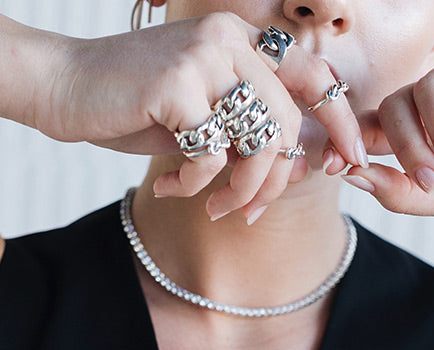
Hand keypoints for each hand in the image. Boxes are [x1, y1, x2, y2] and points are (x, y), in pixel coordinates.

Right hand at [29, 13, 364, 218]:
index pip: (313, 75)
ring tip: (214, 207)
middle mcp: (229, 39)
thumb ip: (252, 132)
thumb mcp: (207, 119)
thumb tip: (306, 165)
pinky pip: (213, 154)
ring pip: (257, 141)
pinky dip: (196, 184)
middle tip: (249, 211)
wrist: (66, 88)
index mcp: (242, 41)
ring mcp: (203, 55)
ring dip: (241, 191)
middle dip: (274, 182)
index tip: (353, 160)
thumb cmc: (139, 107)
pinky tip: (173, 188)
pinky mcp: (177, 83)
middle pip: (287, 124)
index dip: (340, 119)